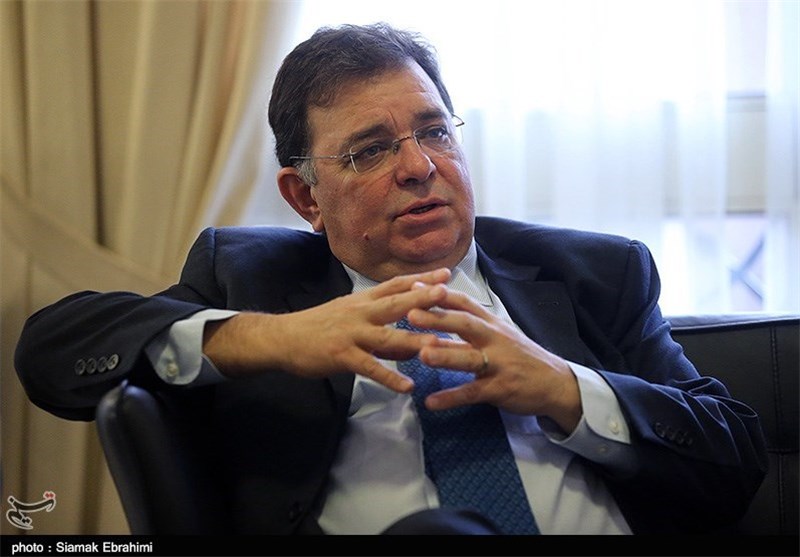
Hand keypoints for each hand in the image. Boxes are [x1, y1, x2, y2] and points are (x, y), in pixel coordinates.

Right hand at [203, 268, 451, 392]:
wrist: (282, 337)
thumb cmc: (319, 326)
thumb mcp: (349, 315)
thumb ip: (380, 323)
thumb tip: (410, 338)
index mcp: (363, 301)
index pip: (396, 285)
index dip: (421, 279)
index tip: (445, 274)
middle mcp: (360, 313)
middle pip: (396, 303)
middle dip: (422, 297)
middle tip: (447, 292)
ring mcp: (351, 334)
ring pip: (388, 337)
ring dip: (413, 340)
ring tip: (438, 344)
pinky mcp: (342, 356)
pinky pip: (370, 368)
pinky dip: (389, 378)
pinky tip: (407, 387)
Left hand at [404, 287, 582, 432]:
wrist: (555, 382)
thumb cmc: (519, 356)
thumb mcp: (498, 335)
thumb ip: (468, 327)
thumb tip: (436, 313)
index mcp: (492, 324)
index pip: (465, 304)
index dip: (441, 295)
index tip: (415, 288)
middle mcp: (495, 339)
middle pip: (465, 324)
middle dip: (438, 319)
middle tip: (411, 315)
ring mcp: (498, 364)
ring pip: (469, 358)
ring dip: (445, 355)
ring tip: (422, 354)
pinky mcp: (500, 389)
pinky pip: (472, 393)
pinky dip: (451, 398)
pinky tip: (431, 402)